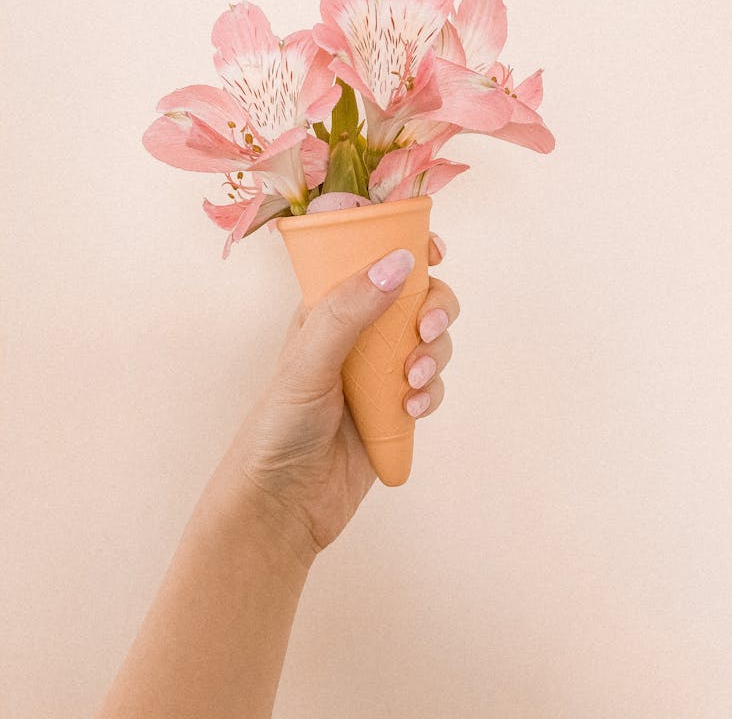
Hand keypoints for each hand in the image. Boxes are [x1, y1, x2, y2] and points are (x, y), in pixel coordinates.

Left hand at [220, 232, 458, 561]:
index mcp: (328, 308)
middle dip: (433, 308)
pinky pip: (430, 386)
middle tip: (426, 331)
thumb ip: (350, 310)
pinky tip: (409, 411)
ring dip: (432, 355)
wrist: (282, 505)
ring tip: (408, 384)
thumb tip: (399, 262)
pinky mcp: (396, 408)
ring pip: (430, 341)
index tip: (433, 250)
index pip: (371, 260)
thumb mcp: (309, 361)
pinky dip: (429, 393)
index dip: (405, 247)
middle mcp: (357, 333)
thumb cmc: (278, 426)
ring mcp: (378, 371)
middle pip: (417, 297)